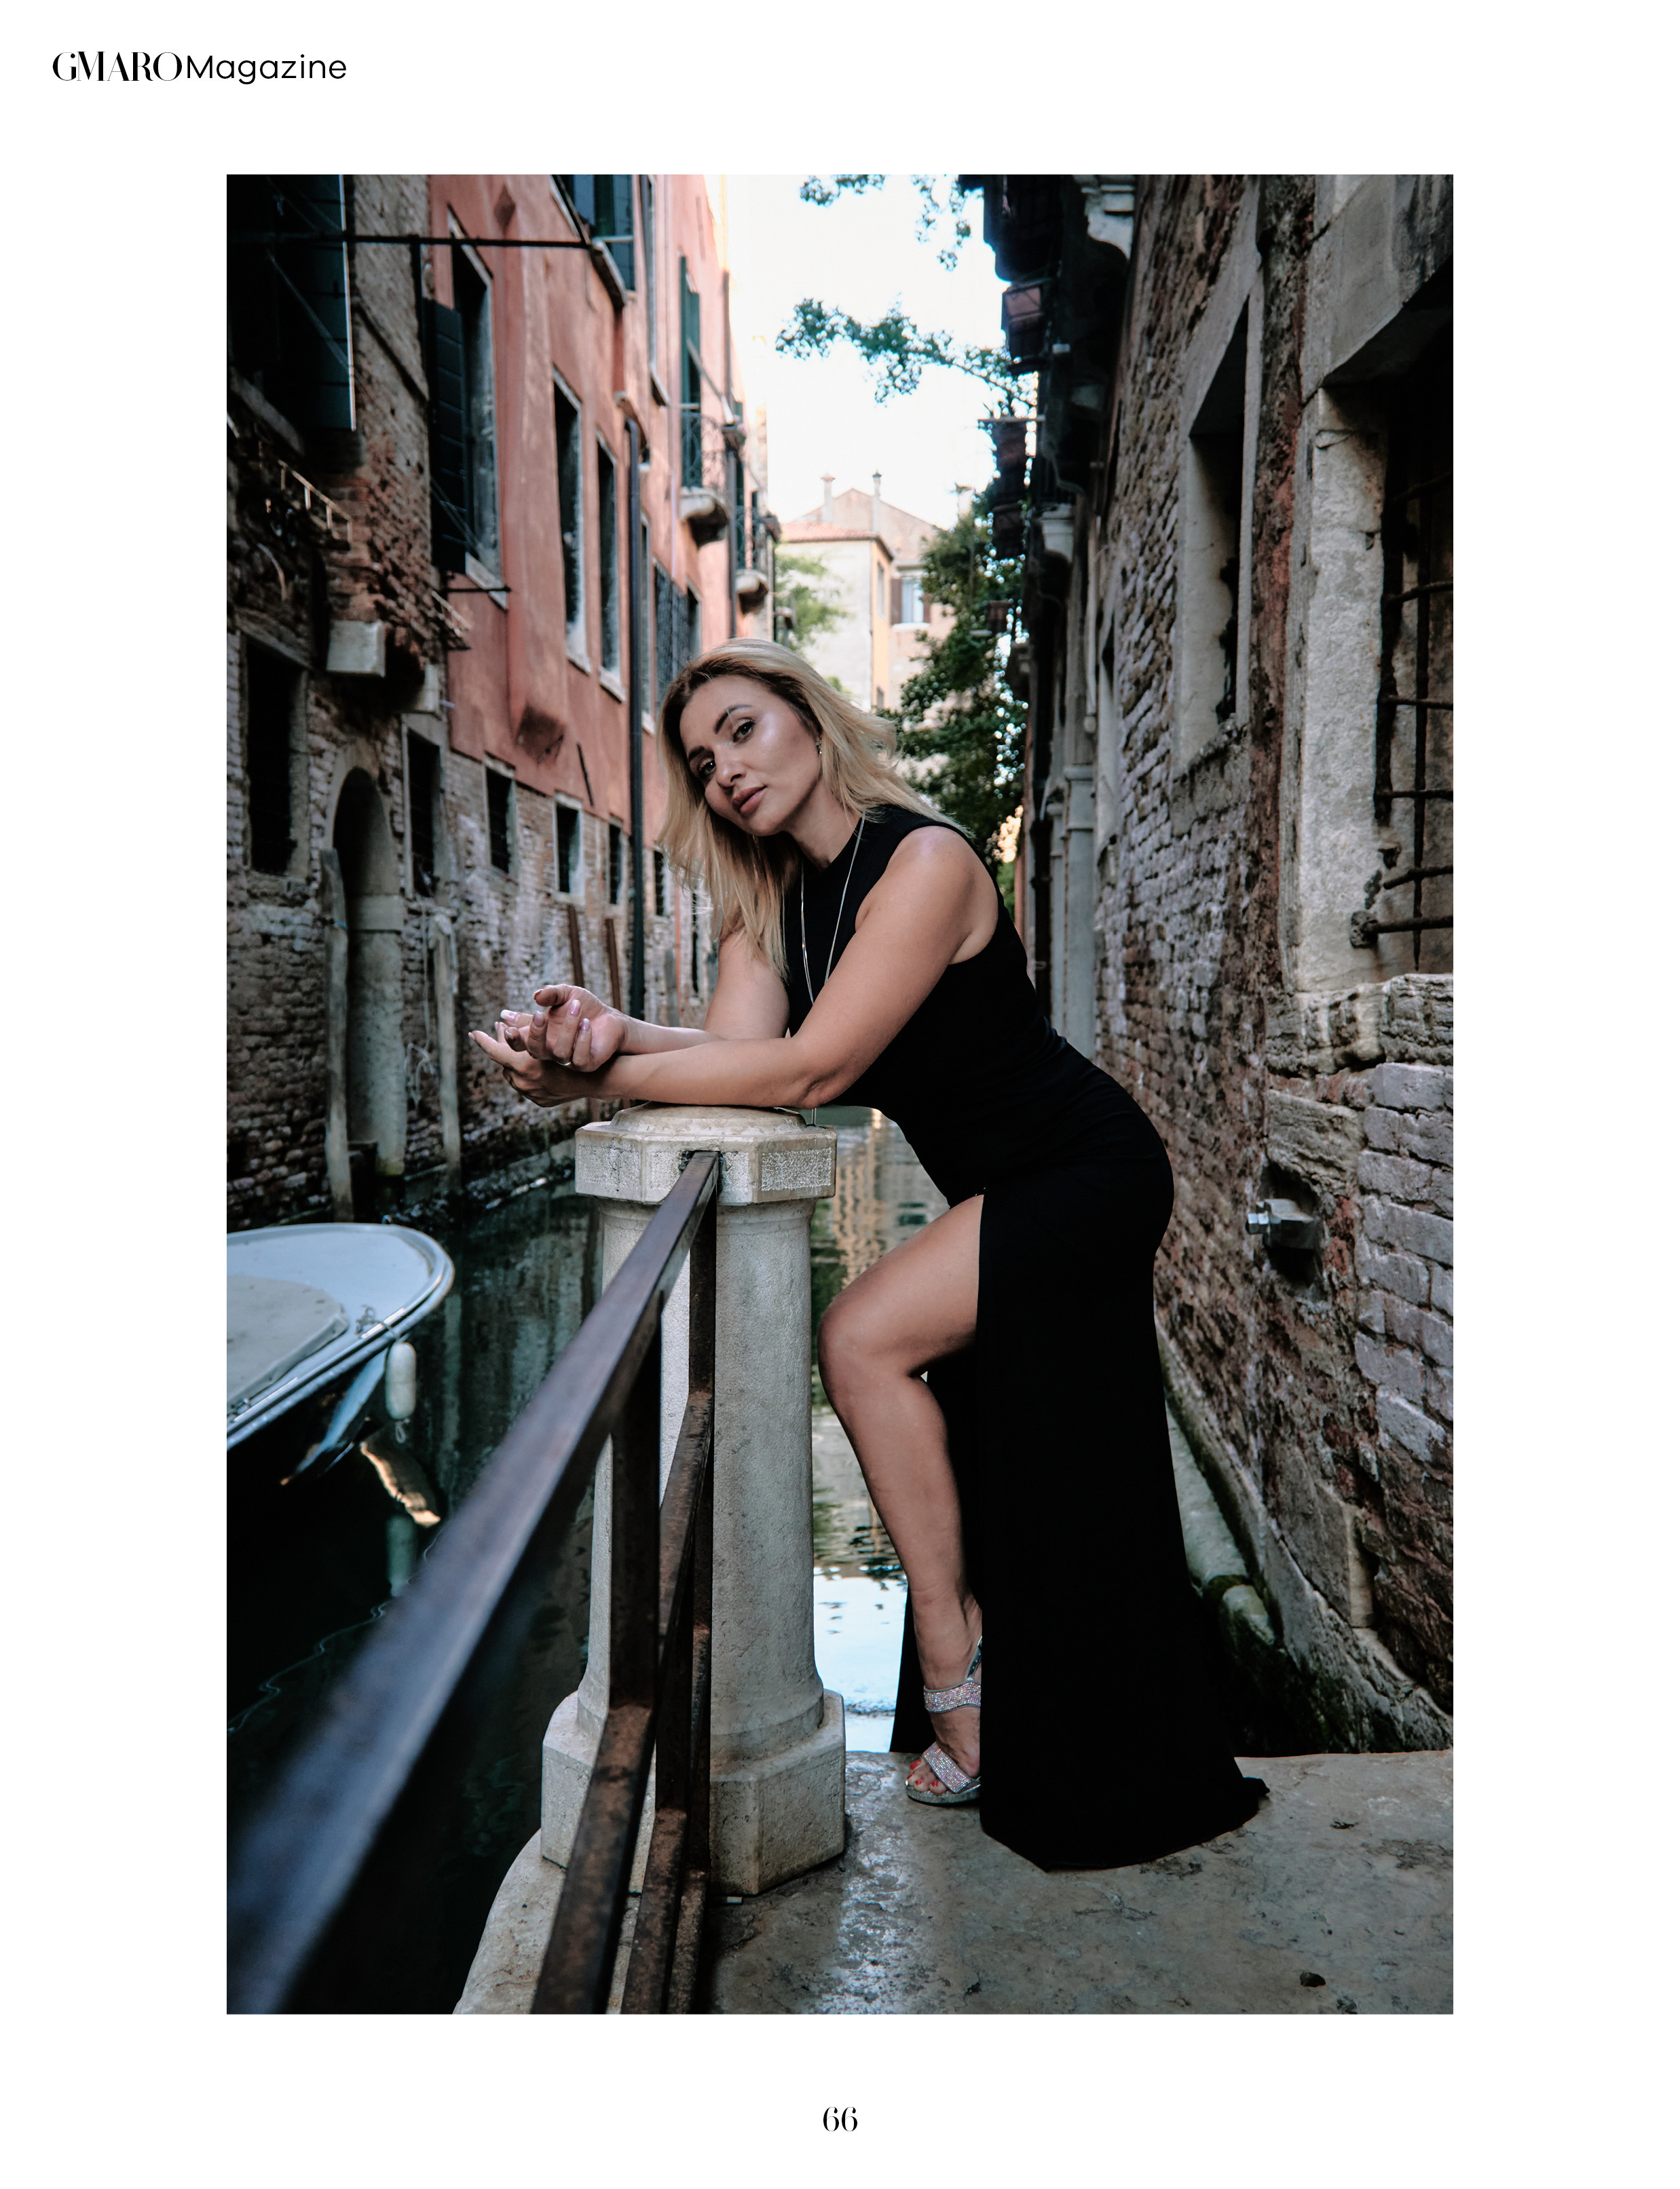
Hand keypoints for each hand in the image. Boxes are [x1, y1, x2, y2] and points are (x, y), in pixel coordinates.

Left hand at [467, 1022, 583, 1107]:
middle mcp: (524, 1082)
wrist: (595, 1079)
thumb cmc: (574, 1049)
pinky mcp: (539, 1101)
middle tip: (498, 1031)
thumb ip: (524, 1027)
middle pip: (503, 1062)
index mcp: (523, 1066)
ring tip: (514, 1046)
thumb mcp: (548, 1036)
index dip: (482, 1041)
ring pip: (513, 1074)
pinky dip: (524, 1073)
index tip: (473, 1033)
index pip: (494, 1052)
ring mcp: (531, 1094)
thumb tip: (502, 1018)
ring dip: (512, 1060)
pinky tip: (529, 1063)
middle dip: (500, 1045)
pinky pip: (525, 1085)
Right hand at [516, 984, 629, 1073]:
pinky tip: (587, 1024)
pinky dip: (583, 1040)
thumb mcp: (566, 994)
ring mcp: (568, 1059)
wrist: (610, 1018)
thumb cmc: (584, 1007)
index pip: (519, 1041)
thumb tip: (536, 996)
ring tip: (576, 1006)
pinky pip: (579, 1059)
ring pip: (561, 1053)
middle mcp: (551, 1050)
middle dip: (535, 1033)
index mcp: (540, 1036)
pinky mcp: (586, 1064)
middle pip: (534, 1050)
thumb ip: (550, 993)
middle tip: (540, 1015)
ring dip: (568, 1028)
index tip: (507, 1028)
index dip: (511, 1038)